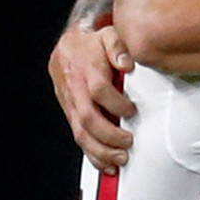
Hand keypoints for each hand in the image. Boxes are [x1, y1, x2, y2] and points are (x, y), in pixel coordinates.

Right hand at [49, 24, 136, 171]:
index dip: (116, 104)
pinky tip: (104, 163)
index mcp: (86, 70)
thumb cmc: (91, 42)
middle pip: (88, 118)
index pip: (99, 90)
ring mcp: (70, 104)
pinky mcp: (70, 113)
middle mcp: (75, 90)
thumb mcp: (108, 35)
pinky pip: (78, 136)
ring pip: (80, 133)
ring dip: (100, 150)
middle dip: (109, 135)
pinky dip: (91, 154)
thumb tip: (128, 63)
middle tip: (128, 143)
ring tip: (119, 159)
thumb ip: (119, 47)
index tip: (132, 110)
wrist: (67, 45)